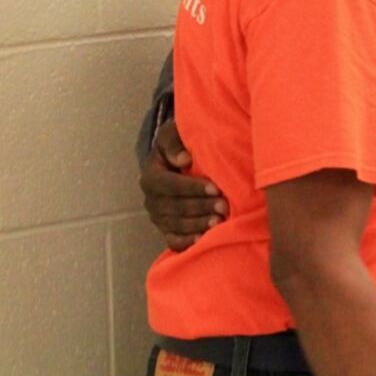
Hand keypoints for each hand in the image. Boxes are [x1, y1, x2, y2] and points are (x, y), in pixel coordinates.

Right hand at [139, 120, 226, 250]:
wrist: (180, 160)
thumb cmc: (181, 145)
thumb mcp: (174, 134)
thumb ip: (174, 142)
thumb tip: (182, 159)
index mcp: (151, 176)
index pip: (168, 184)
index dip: (191, 188)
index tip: (215, 189)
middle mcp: (151, 199)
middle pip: (173, 207)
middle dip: (200, 207)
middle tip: (224, 207)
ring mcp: (158, 217)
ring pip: (175, 225)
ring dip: (197, 224)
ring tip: (219, 222)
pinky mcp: (167, 229)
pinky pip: (173, 240)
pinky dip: (186, 242)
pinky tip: (203, 240)